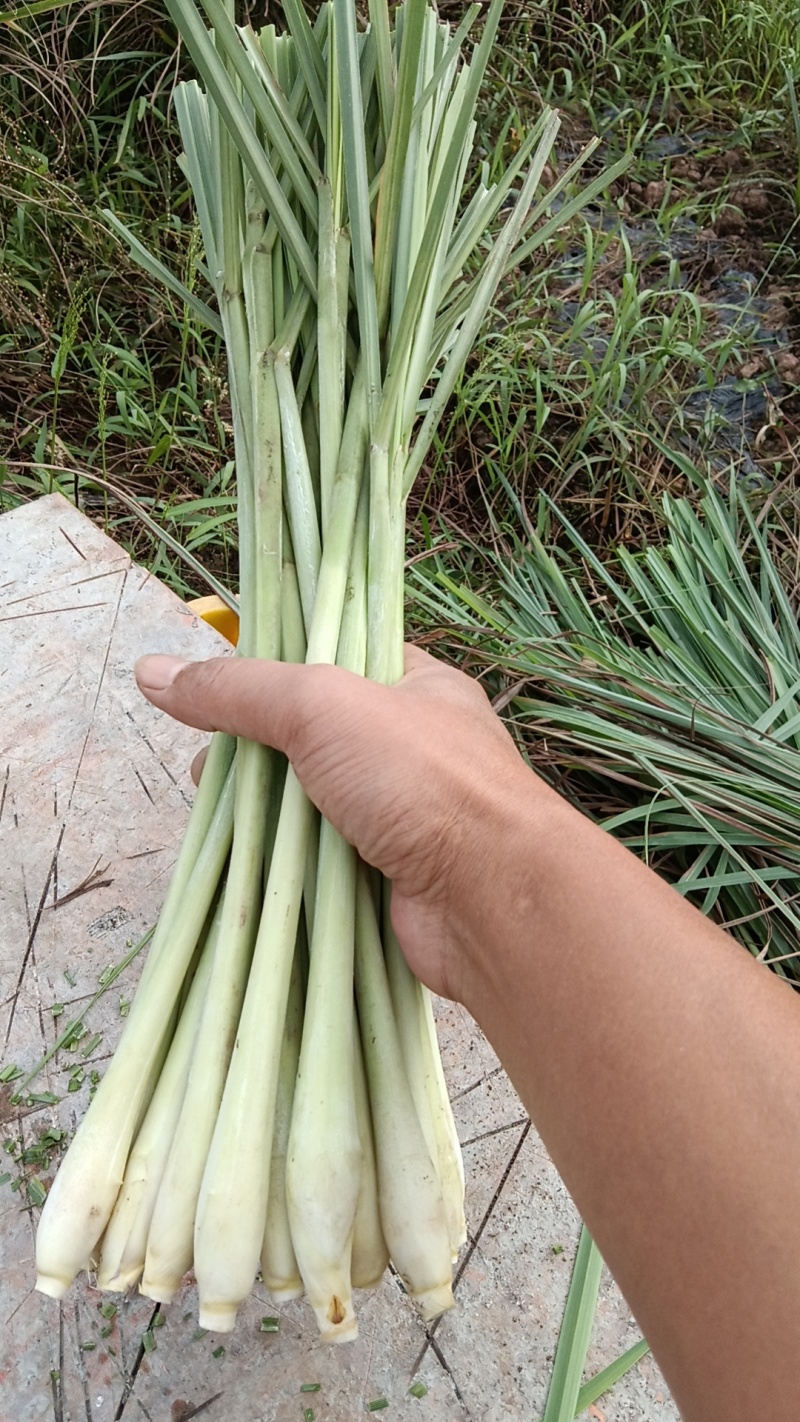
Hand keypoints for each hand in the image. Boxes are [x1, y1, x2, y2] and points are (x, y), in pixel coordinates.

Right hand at [134, 647, 533, 1000]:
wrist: (492, 899)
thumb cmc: (422, 780)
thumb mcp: (321, 706)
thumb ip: (239, 689)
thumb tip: (153, 672)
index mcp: (417, 687)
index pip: (337, 660)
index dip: (276, 669)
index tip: (220, 690)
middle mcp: (413, 749)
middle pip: (311, 739)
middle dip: (256, 754)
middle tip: (212, 771)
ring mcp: (402, 817)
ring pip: (311, 806)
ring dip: (266, 815)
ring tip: (223, 821)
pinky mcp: (386, 878)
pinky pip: (321, 863)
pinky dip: (287, 866)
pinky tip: (250, 867)